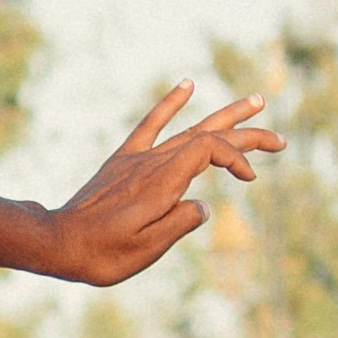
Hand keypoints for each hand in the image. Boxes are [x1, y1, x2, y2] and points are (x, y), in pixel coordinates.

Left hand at [41, 79, 279, 286]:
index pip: (210, 149)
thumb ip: (180, 223)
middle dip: (247, 135)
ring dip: (224, 116)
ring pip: (189, 129)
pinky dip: (170, 104)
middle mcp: (153, 162)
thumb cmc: (101, 253)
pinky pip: (150, 125)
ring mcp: (138, 158)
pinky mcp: (124, 161)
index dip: (237, 156)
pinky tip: (186, 85)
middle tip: (280, 140)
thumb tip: (202, 206)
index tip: (250, 178)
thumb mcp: (147, 248)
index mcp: (162, 181)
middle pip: (208, 136)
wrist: (57, 242)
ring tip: (255, 102)